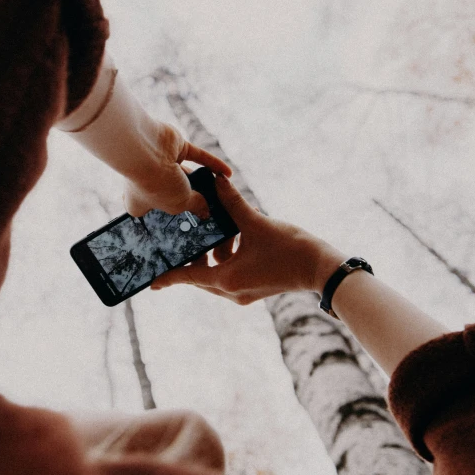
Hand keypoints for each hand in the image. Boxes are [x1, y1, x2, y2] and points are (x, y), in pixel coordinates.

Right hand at [123, 123, 231, 217]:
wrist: (145, 151)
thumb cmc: (154, 184)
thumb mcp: (178, 204)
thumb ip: (194, 206)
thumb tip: (205, 210)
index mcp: (140, 201)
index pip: (151, 212)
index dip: (163, 219)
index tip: (181, 226)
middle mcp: (149, 182)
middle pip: (171, 193)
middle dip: (186, 199)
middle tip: (205, 210)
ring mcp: (162, 163)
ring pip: (185, 174)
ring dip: (201, 181)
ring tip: (219, 193)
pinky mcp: (174, 147)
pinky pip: (197, 157)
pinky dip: (213, 164)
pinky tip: (228, 173)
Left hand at [150, 174, 346, 303]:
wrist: (323, 270)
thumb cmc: (291, 248)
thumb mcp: (257, 222)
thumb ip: (232, 203)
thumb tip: (215, 181)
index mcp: (227, 279)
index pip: (188, 277)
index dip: (168, 276)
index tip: (150, 281)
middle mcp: (232, 291)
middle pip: (199, 276)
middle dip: (189, 259)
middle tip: (175, 244)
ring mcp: (243, 293)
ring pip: (215, 275)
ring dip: (211, 256)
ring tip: (210, 234)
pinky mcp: (254, 289)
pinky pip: (230, 275)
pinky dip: (226, 260)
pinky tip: (232, 239)